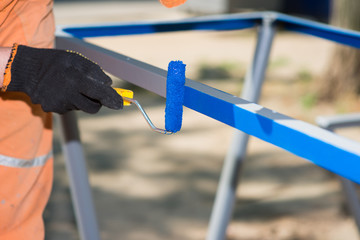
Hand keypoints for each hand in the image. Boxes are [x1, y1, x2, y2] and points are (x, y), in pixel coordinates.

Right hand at [3, 44, 122, 113]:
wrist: (27, 71)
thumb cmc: (55, 62)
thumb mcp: (75, 59)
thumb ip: (94, 71)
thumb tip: (109, 84)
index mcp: (75, 80)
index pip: (100, 94)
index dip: (112, 99)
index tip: (122, 104)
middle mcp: (68, 95)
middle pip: (93, 107)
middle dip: (98, 102)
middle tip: (96, 93)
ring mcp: (59, 105)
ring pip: (81, 107)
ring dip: (82, 99)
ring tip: (71, 85)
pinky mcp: (53, 110)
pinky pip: (69, 108)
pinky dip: (71, 101)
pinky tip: (62, 91)